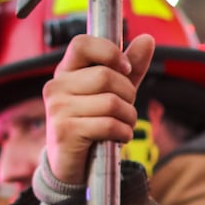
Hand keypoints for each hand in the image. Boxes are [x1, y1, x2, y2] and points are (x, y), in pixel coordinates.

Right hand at [43, 33, 155, 185]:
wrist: (73, 166)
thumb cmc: (93, 124)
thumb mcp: (113, 92)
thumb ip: (130, 68)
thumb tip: (148, 39)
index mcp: (65, 72)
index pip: (82, 43)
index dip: (110, 52)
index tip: (125, 69)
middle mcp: (56, 87)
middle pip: (106, 76)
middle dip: (128, 94)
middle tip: (125, 109)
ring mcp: (58, 109)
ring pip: (111, 102)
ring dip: (128, 117)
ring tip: (123, 126)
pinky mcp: (65, 132)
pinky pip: (109, 125)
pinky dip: (123, 133)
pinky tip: (118, 138)